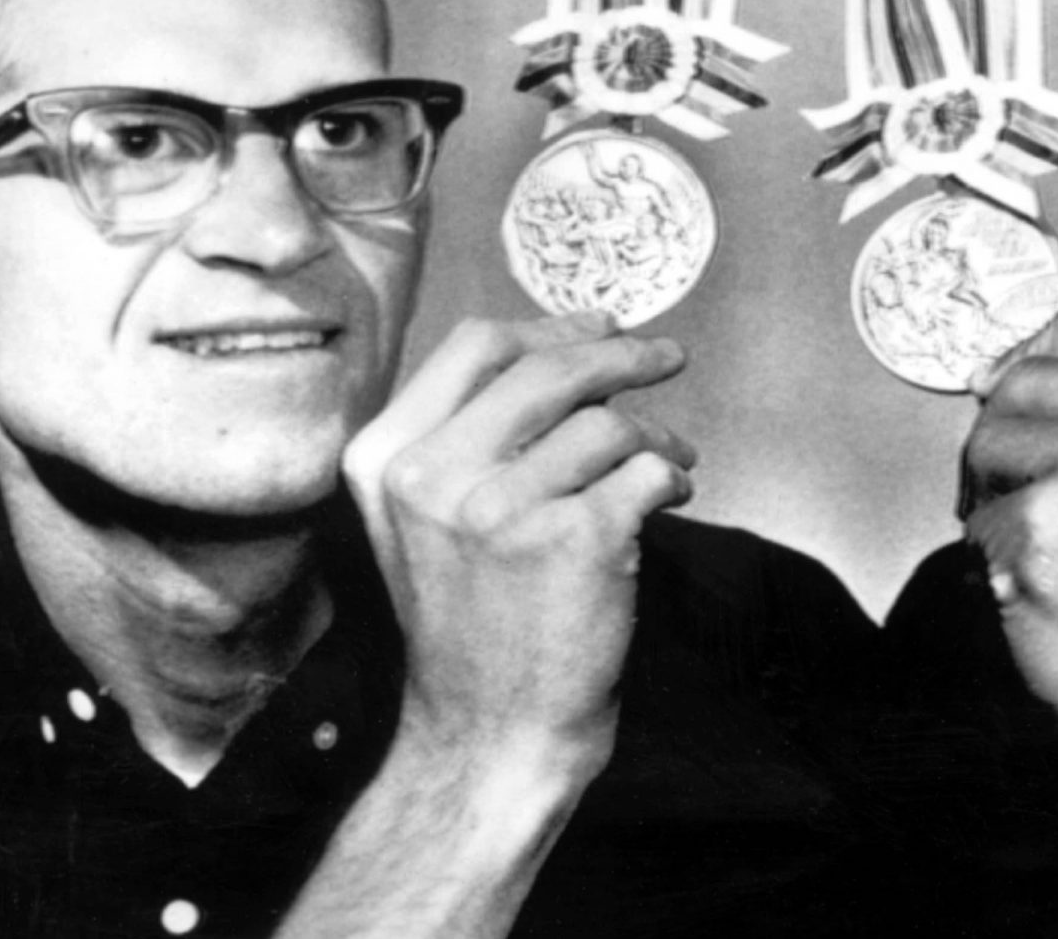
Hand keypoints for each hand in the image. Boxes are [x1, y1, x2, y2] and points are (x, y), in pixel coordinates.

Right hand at [341, 311, 693, 778]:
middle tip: (668, 357)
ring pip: (608, 422)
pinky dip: (672, 477)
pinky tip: (668, 497)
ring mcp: (502, 507)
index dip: (549, 325)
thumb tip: (566, 345)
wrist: (490, 732)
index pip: (476, 347)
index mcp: (385, 458)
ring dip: (656, 434)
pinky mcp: (574, 538)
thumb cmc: (473, 623)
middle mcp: (433, 475)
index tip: (601, 327)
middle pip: (548, 367)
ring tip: (670, 460)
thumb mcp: (422, 519)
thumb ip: (467, 433)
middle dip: (623, 354)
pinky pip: (647, 469)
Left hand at [963, 280, 1057, 750]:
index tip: (1036, 397)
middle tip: (1043, 504)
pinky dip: (989, 553)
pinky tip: (1041, 587)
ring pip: (989, 434)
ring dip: (992, 494)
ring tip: (1048, 549)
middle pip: (1028, 371)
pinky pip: (977, 510)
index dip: (1050, 345)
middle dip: (1010, 435)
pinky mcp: (1052, 519)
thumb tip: (992, 367)